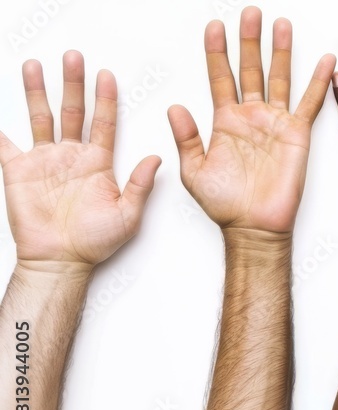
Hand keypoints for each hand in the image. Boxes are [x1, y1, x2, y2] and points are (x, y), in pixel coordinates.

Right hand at [0, 51, 159, 270]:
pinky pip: (4, 145)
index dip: (106, 99)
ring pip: (41, 117)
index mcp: (98, 162)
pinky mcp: (19, 171)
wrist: (63, 261)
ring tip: (35, 65)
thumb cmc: (96, 241)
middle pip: (73, 111)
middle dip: (73, 83)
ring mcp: (45, 161)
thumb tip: (158, 158)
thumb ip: (141, 185)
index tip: (107, 75)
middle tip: (74, 57)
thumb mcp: (129, 214)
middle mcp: (72, 156)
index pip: (105, 123)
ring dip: (37, 91)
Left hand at [168, 7, 334, 234]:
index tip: (214, 26)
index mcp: (225, 121)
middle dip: (249, 40)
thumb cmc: (225, 205)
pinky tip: (325, 61)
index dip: (216, 51)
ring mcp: (275, 123)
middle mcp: (251, 117)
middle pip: (250, 68)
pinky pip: (310, 103)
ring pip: (279, 78)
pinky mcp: (298, 135)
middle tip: (250, 13)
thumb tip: (174, 107)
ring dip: (280, 51)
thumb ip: (186, 138)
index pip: (219, 77)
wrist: (253, 227)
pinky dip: (318, 82)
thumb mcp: (193, 171)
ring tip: (280, 24)